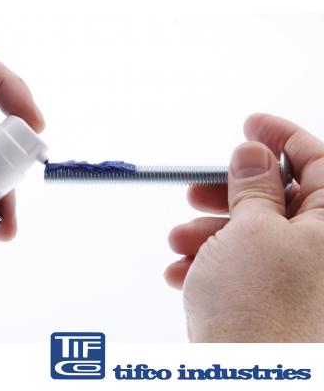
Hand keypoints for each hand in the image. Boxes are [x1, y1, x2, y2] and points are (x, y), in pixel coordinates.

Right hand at [165, 114, 323, 341]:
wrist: (246, 377)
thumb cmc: (260, 311)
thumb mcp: (252, 230)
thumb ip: (254, 185)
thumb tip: (253, 153)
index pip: (317, 160)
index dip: (281, 135)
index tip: (251, 123)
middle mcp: (318, 248)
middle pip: (275, 197)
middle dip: (229, 192)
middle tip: (199, 187)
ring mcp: (292, 273)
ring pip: (249, 231)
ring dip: (208, 231)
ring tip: (180, 240)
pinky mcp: (267, 295)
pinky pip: (238, 263)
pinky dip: (208, 261)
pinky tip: (182, 270)